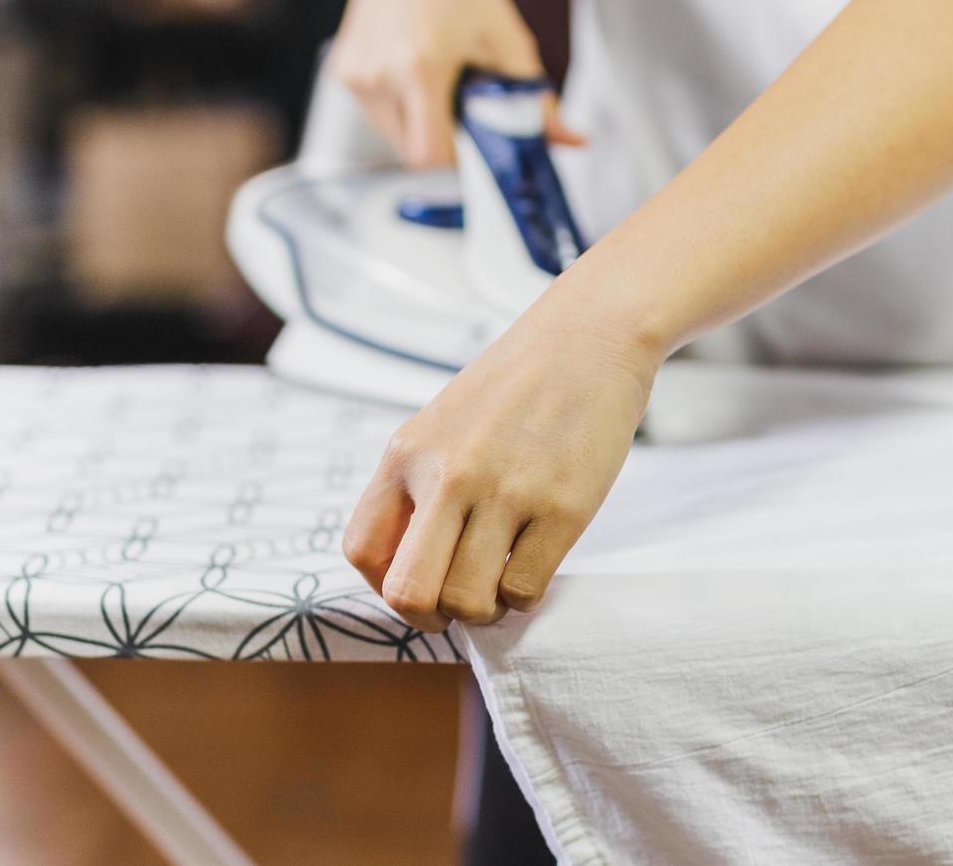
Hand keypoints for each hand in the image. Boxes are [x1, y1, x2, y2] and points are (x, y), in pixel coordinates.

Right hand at [331, 0, 580, 167]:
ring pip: (394, 138)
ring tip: (440, 83)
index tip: (477, 143)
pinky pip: (379, 115)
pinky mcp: (342, 73)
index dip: (458, 159)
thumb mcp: (509, 41)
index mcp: (419, 68)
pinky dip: (403, 107)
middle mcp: (378, 75)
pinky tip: (416, 72)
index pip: (429, 155)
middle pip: (412, 152)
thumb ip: (537, 102)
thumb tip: (571, 140)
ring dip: (423, 125)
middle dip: (444, 140)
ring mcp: (354, 76)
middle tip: (464, 106)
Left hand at [343, 294, 661, 628]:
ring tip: (501, 582)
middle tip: (460, 601)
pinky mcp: (564, 508)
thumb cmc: (516, 387)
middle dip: (433, 615)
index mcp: (408, 453)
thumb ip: (419, 485)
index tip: (422, 580)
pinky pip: (525, 589)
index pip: (363, 552)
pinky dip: (525, 595)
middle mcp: (451, 474)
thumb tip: (413, 568)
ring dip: (484, 609)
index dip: (387, 585)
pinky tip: (534, 563)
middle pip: (409, 594)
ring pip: (469, 602)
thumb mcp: (443, 424)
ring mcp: (508, 492)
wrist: (589, 336)